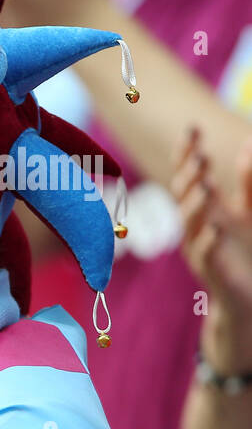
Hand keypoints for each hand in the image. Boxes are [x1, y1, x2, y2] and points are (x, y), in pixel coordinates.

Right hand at [171, 128, 251, 372]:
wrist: (246, 300)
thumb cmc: (247, 252)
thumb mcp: (249, 214)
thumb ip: (248, 185)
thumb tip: (245, 147)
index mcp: (203, 209)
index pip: (187, 175)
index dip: (186, 153)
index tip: (190, 128)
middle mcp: (196, 227)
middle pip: (183, 196)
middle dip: (188, 176)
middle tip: (199, 157)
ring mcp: (200, 249)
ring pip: (190, 225)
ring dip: (195, 206)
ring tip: (204, 187)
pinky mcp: (212, 273)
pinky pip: (206, 257)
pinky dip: (209, 243)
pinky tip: (215, 230)